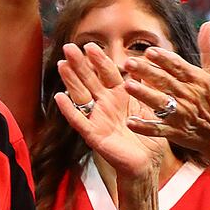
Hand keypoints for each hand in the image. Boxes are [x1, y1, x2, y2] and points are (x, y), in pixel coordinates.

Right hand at [53, 42, 161, 180]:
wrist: (147, 165)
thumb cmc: (148, 139)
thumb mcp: (150, 109)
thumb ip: (145, 89)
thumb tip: (145, 65)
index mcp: (119, 98)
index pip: (107, 74)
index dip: (99, 60)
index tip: (90, 45)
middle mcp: (105, 106)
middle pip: (90, 80)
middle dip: (80, 64)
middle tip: (69, 47)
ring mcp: (97, 120)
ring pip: (81, 96)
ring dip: (71, 81)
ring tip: (61, 65)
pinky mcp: (94, 136)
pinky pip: (79, 121)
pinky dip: (69, 110)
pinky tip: (59, 98)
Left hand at [122, 22, 209, 179]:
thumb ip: (209, 50)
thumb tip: (208, 24)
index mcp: (199, 80)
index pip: (178, 66)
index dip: (164, 58)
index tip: (149, 50)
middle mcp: (190, 96)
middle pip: (165, 82)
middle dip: (147, 72)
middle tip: (128, 63)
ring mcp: (182, 115)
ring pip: (160, 103)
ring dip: (144, 95)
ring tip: (127, 86)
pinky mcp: (177, 132)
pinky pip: (158, 129)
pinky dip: (145, 127)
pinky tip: (130, 122)